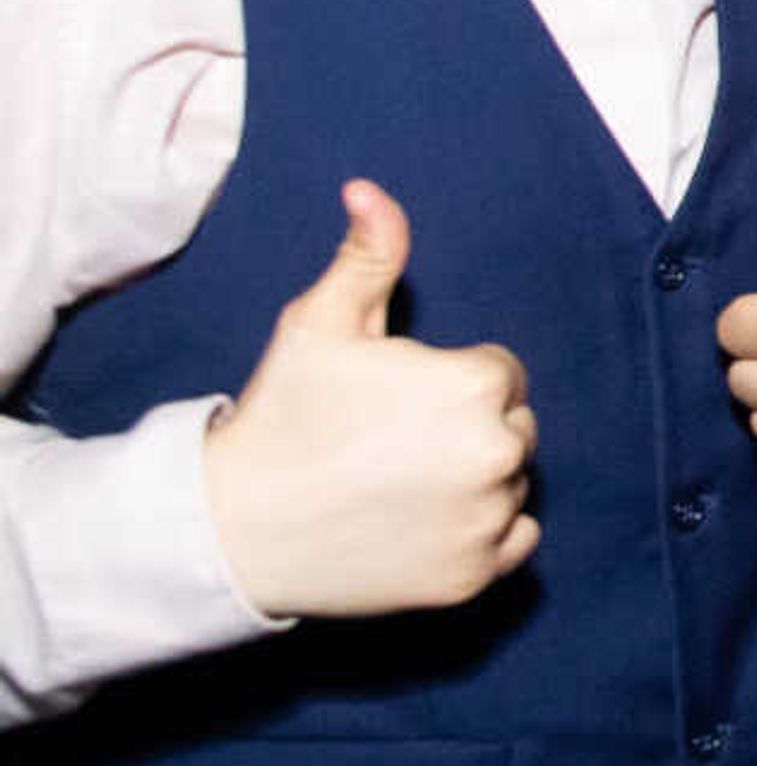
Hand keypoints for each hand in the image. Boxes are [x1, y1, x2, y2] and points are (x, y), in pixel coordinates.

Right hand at [201, 180, 538, 619]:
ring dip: (477, 479)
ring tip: (400, 482)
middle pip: (513, 426)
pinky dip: (483, 533)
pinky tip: (425, 522)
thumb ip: (367, 255)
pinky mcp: (476, 575)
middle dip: (469, 427)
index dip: (447, 382)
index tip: (396, 402)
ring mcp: (489, 520)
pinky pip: (514, 541)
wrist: (233, 527)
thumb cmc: (282, 416)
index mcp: (476, 386)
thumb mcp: (319, 324)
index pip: (499, 373)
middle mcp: (499, 453)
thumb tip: (370, 191)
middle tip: (394, 444)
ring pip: (513, 482)